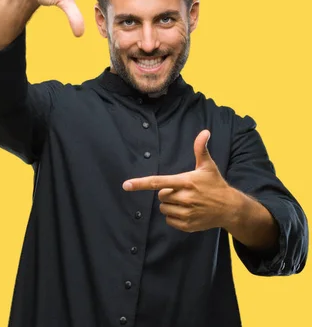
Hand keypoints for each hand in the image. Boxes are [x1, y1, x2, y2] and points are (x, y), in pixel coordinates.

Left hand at [122, 130, 237, 232]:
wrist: (230, 208)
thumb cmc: (215, 185)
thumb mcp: (208, 167)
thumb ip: (201, 149)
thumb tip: (204, 132)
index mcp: (186, 182)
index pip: (158, 182)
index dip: (140, 183)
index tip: (126, 185)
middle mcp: (185, 198)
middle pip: (161, 196)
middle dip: (168, 193)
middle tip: (183, 191)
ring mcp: (186, 213)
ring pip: (163, 208)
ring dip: (170, 205)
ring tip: (186, 202)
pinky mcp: (187, 225)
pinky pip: (169, 220)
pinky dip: (174, 216)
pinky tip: (187, 212)